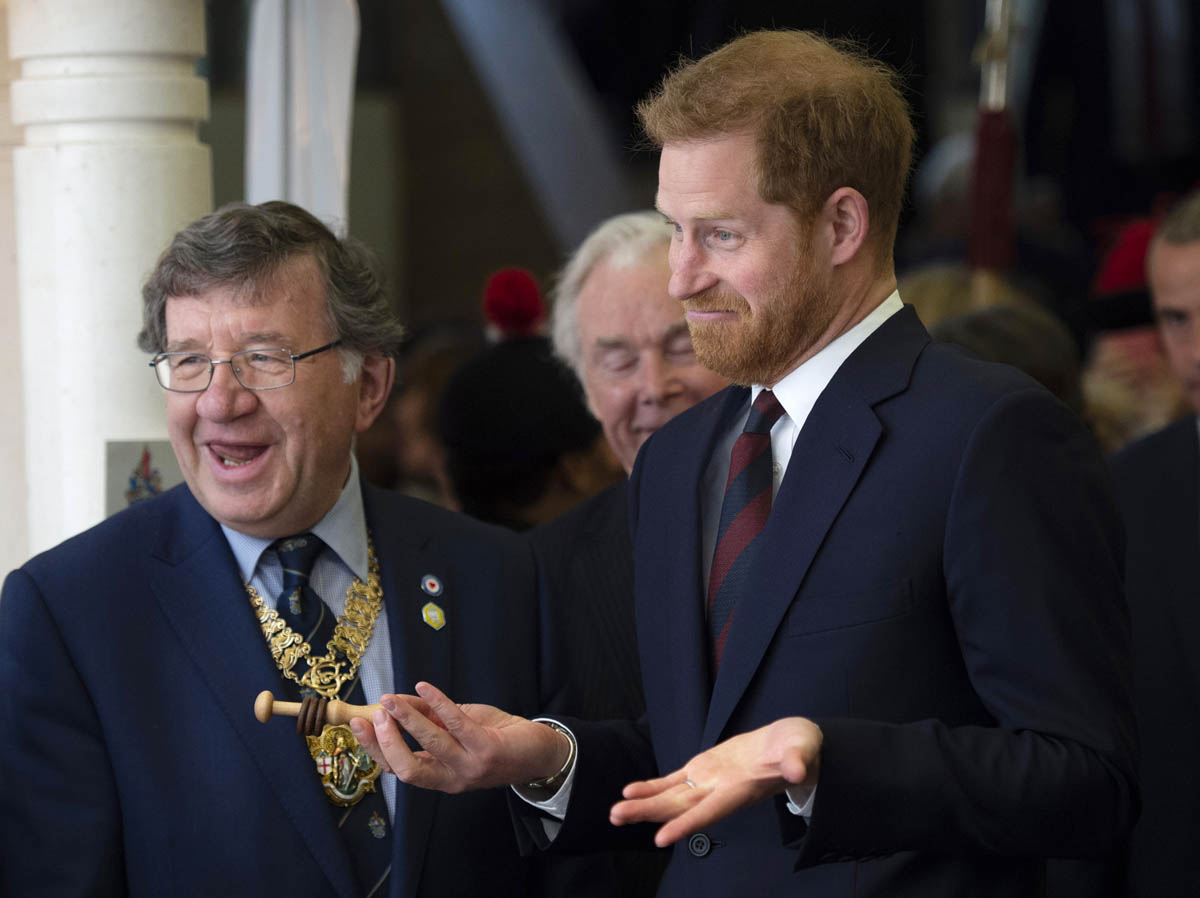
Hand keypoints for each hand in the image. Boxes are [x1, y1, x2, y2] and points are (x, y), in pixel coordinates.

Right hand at [348, 682, 569, 792]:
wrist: (538, 751)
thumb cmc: (495, 738)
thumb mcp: (457, 729)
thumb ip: (428, 719)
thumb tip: (395, 702)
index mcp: (438, 775)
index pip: (396, 767)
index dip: (374, 747)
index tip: (356, 723)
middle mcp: (450, 778)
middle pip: (406, 768)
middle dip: (385, 741)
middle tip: (375, 714)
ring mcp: (468, 766)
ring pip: (429, 746)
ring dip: (407, 720)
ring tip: (392, 700)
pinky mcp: (486, 750)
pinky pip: (456, 724)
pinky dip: (438, 703)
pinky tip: (424, 687)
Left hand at [609, 717, 820, 846]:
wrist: (791, 745)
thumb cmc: (798, 747)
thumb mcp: (802, 749)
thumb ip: (798, 760)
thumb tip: (798, 770)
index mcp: (741, 789)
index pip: (710, 812)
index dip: (686, 825)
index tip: (661, 839)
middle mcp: (720, 791)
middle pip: (680, 808)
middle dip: (648, 813)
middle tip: (616, 818)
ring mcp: (709, 781)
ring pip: (672, 797)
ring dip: (644, 804)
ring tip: (615, 812)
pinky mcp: (704, 768)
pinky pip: (674, 781)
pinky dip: (652, 787)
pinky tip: (630, 792)